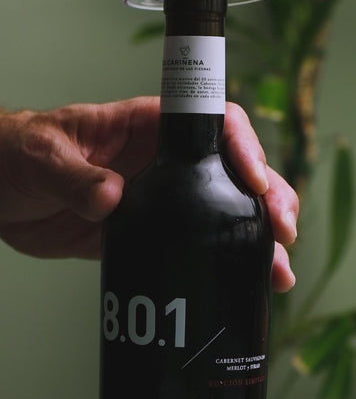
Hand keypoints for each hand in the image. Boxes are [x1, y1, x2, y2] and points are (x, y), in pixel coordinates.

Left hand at [0, 98, 297, 291]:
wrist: (3, 192)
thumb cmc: (21, 153)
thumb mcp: (44, 154)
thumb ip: (76, 175)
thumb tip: (113, 197)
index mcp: (148, 126)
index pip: (212, 122)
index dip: (242, 146)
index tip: (256, 181)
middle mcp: (165, 159)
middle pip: (233, 169)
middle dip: (268, 195)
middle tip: (283, 227)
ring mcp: (164, 196)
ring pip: (224, 207)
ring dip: (255, 233)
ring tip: (277, 264)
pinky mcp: (152, 230)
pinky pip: (197, 240)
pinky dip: (224, 257)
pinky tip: (244, 276)